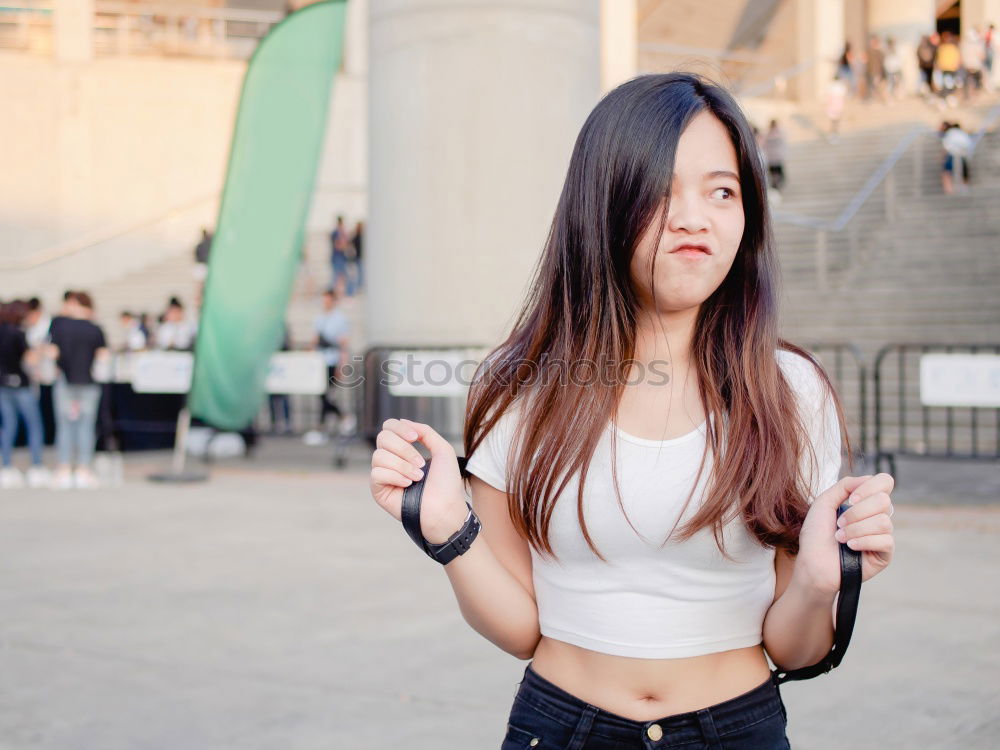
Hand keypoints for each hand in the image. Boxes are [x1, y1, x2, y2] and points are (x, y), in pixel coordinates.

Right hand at [369, 418, 468, 543]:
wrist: (445, 508)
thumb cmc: (446, 483)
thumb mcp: (442, 450)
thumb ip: (425, 431)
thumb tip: (403, 421)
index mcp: (404, 448)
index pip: (389, 427)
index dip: (399, 428)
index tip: (415, 437)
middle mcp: (392, 459)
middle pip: (382, 437)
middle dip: (404, 449)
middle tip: (420, 463)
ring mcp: (384, 474)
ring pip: (379, 456)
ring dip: (402, 465)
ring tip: (418, 477)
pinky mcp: (378, 489)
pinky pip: (376, 473)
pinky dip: (394, 477)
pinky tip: (407, 485)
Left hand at [793, 473, 895, 597]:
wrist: (813, 562)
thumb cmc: (816, 534)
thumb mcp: (825, 502)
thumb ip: (845, 485)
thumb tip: (869, 477)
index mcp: (865, 502)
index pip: (885, 482)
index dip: (869, 488)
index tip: (850, 499)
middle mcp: (877, 515)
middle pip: (884, 501)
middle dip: (856, 512)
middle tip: (839, 523)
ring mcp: (883, 534)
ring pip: (883, 521)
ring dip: (855, 529)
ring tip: (841, 538)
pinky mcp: (885, 553)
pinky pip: (885, 540)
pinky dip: (863, 541)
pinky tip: (851, 547)